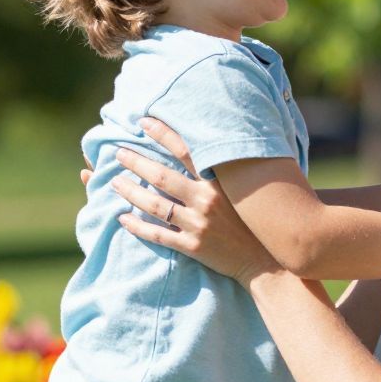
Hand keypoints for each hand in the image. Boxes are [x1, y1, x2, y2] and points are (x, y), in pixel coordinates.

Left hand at [110, 117, 277, 283]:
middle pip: (162, 177)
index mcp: (218, 182)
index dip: (163, 134)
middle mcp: (206, 199)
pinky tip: (123, 218)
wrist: (266, 260)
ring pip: (155, 205)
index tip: (143, 122)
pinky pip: (158, 234)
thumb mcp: (244, 189)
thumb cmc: (255, 220)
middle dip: (137, 162)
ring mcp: (198, 224)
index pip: (186, 151)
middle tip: (118, 153)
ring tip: (114, 182)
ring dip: (131, 192)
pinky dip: (138, 226)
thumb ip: (227, 169)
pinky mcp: (192, 246)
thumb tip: (211, 144)